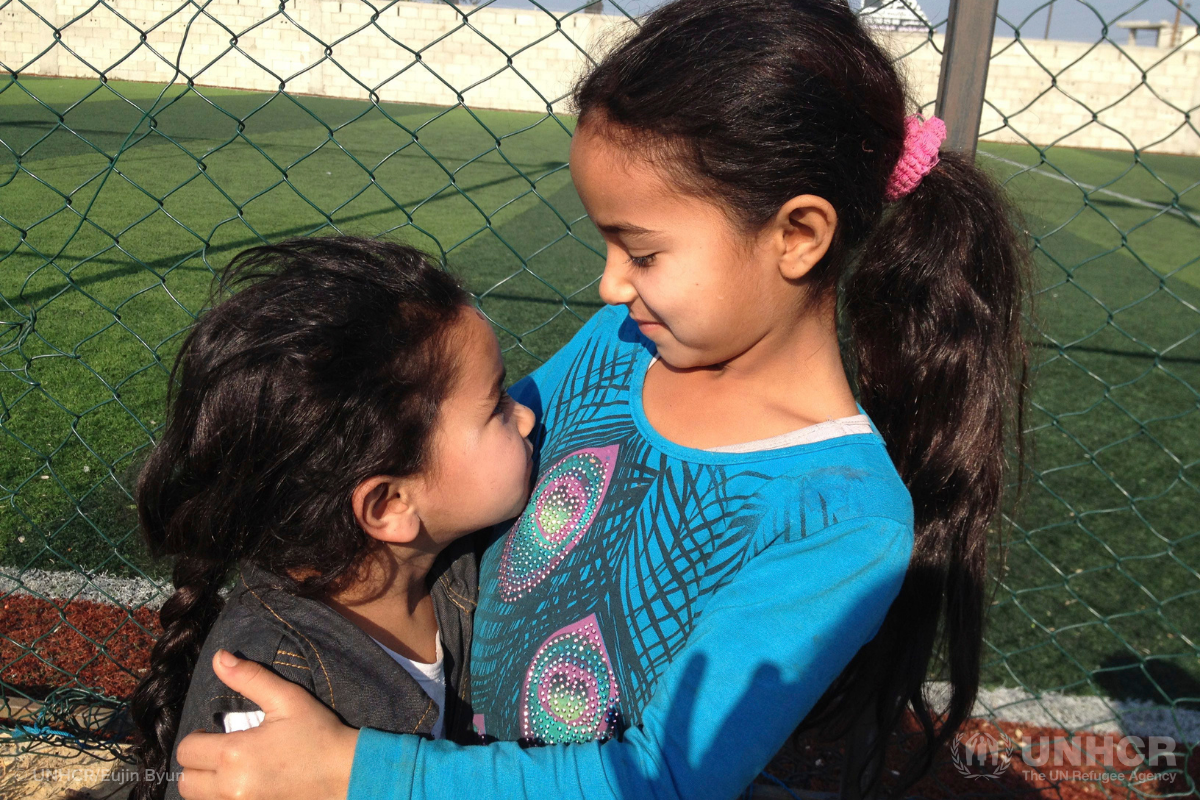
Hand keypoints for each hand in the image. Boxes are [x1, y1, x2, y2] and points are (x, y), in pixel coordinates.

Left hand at [176, 650, 358, 799]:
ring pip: (198, 799)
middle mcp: (230, 787)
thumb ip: (250, 677)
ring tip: (230, 770)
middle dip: (198, 764)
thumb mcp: (287, 699)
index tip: (218, 732)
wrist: (347, 774)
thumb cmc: (318, 734)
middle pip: (185, 782)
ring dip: (207, 785)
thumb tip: (219, 657)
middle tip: (221, 752)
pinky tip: (243, 784)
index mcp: (234, 754)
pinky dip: (222, 798)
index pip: (186, 750)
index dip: (198, 737)